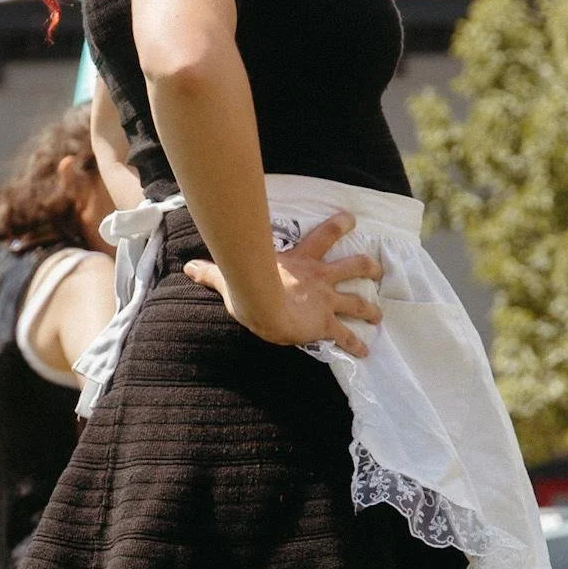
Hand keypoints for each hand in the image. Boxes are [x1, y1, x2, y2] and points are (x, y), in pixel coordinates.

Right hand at [183, 212, 382, 357]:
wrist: (264, 304)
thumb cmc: (248, 287)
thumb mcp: (229, 276)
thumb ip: (211, 272)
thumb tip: (188, 267)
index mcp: (300, 262)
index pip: (324, 236)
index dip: (339, 225)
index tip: (352, 218)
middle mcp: (319, 278)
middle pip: (352, 266)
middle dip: (368, 266)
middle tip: (378, 267)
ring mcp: (325, 301)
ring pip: (357, 300)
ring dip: (370, 307)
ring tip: (380, 313)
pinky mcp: (325, 323)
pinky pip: (345, 335)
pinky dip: (356, 344)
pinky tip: (366, 350)